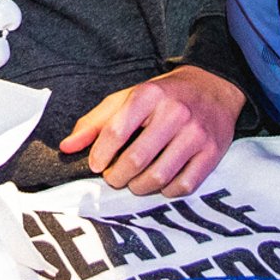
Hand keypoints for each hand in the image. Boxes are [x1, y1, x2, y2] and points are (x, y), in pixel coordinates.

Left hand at [61, 67, 243, 194]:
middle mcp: (174, 112)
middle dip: (117, 177)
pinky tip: (159, 184)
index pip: (115, 132)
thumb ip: (95, 122)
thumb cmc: (163, 97)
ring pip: (159, 176)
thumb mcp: (127, 99)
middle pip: (135, 159)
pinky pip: (184, 185)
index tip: (96, 165)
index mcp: (148, 95)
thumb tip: (66, 147)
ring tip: (133, 182)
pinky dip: (166, 191)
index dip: (100, 155)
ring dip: (139, 187)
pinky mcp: (212, 152)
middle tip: (114, 177)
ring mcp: (196, 134)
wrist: (212, 87)